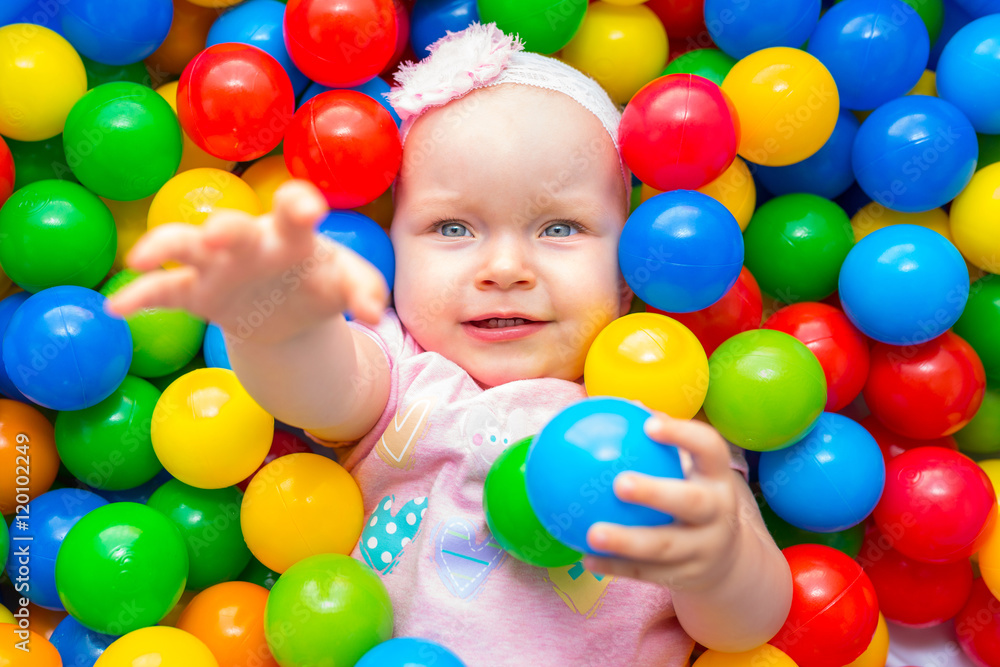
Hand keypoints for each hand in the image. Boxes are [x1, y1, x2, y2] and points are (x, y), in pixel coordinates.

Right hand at [104, 180, 388, 344]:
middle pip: (234, 228)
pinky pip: (162, 293)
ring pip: (186, 247)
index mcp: (293, 233)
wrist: (290, 312)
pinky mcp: (195, 293)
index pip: (294, 209)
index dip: (298, 205)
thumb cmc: (319, 282)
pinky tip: (115, 308)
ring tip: (143, 258)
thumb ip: (364, 291)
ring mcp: (218, 265)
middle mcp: (250, 241)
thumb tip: (375, 314)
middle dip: (226, 229)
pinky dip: (139, 298)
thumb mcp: (346, 284)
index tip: (305, 208)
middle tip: (220, 233)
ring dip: (167, 248)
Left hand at [583, 414, 743, 591]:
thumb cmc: (695, 496)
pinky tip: (586, 559)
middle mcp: (718, 512)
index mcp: (717, 478)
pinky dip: (616, 568)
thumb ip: (662, 442)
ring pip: (665, 546)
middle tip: (618, 484)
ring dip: (626, 541)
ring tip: (592, 533)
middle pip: (691, 502)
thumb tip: (624, 404)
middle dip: (656, 493)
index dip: (683, 435)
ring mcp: (704, 548)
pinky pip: (647, 573)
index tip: (649, 424)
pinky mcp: (688, 576)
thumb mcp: (692, 470)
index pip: (710, 449)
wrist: (731, 561)